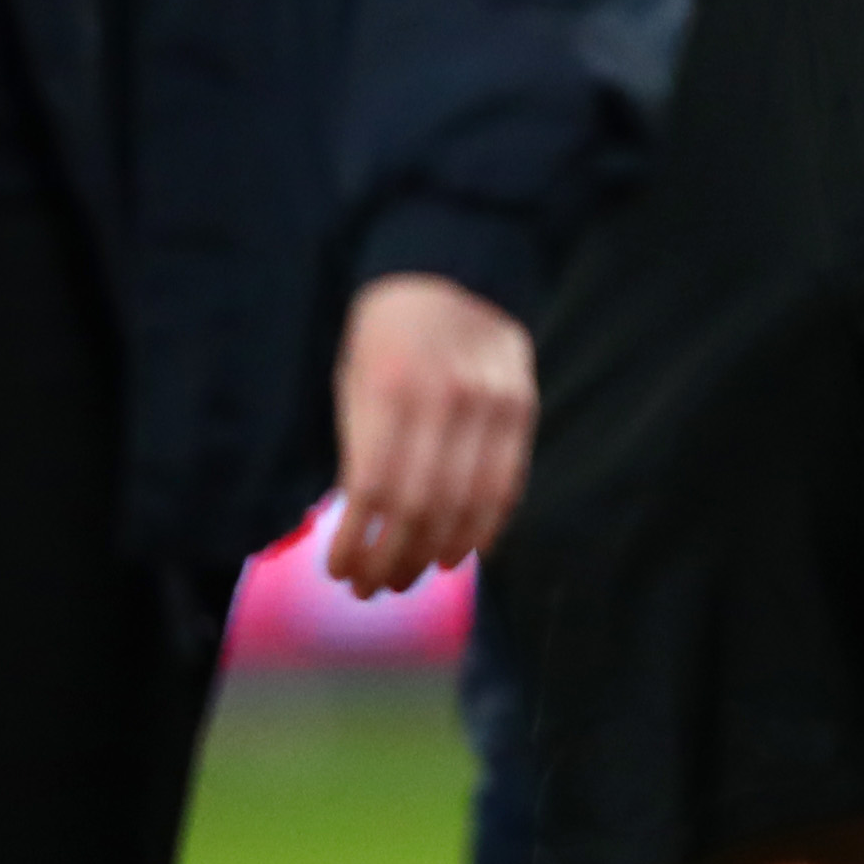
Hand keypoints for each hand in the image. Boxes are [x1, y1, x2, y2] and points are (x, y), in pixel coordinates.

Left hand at [327, 271, 535, 598]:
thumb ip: (361, 451)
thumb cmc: (383, 342)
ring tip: (411, 576)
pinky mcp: (523, 406)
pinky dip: (484, 528)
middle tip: (372, 589)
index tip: (340, 573)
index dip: (358, 544)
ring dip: (436, 554)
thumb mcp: (355, 385)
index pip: (374, 491)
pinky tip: (460, 552)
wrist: (449, 274)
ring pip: (468, 505)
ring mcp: (491, 401)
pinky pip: (507, 484)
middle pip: (421, 508)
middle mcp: (444, 396)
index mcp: (388, 389)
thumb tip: (362, 534)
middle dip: (393, 560)